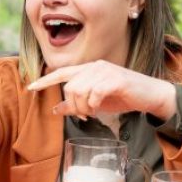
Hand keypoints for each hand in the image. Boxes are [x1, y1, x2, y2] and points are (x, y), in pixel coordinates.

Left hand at [27, 60, 176, 119]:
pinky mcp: (116, 79)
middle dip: (73, 105)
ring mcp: (106, 71)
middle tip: (84, 115)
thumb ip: (76, 104)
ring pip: (79, 91)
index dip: (46, 81)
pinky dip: (94, 105)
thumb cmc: (123, 97)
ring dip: (83, 107)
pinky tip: (99, 109)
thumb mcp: (96, 103)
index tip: (31, 88)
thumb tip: (56, 109)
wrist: (151, 96)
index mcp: (89, 69)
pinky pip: (94, 94)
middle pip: (69, 87)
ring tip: (93, 113)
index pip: (62, 73)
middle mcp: (95, 66)